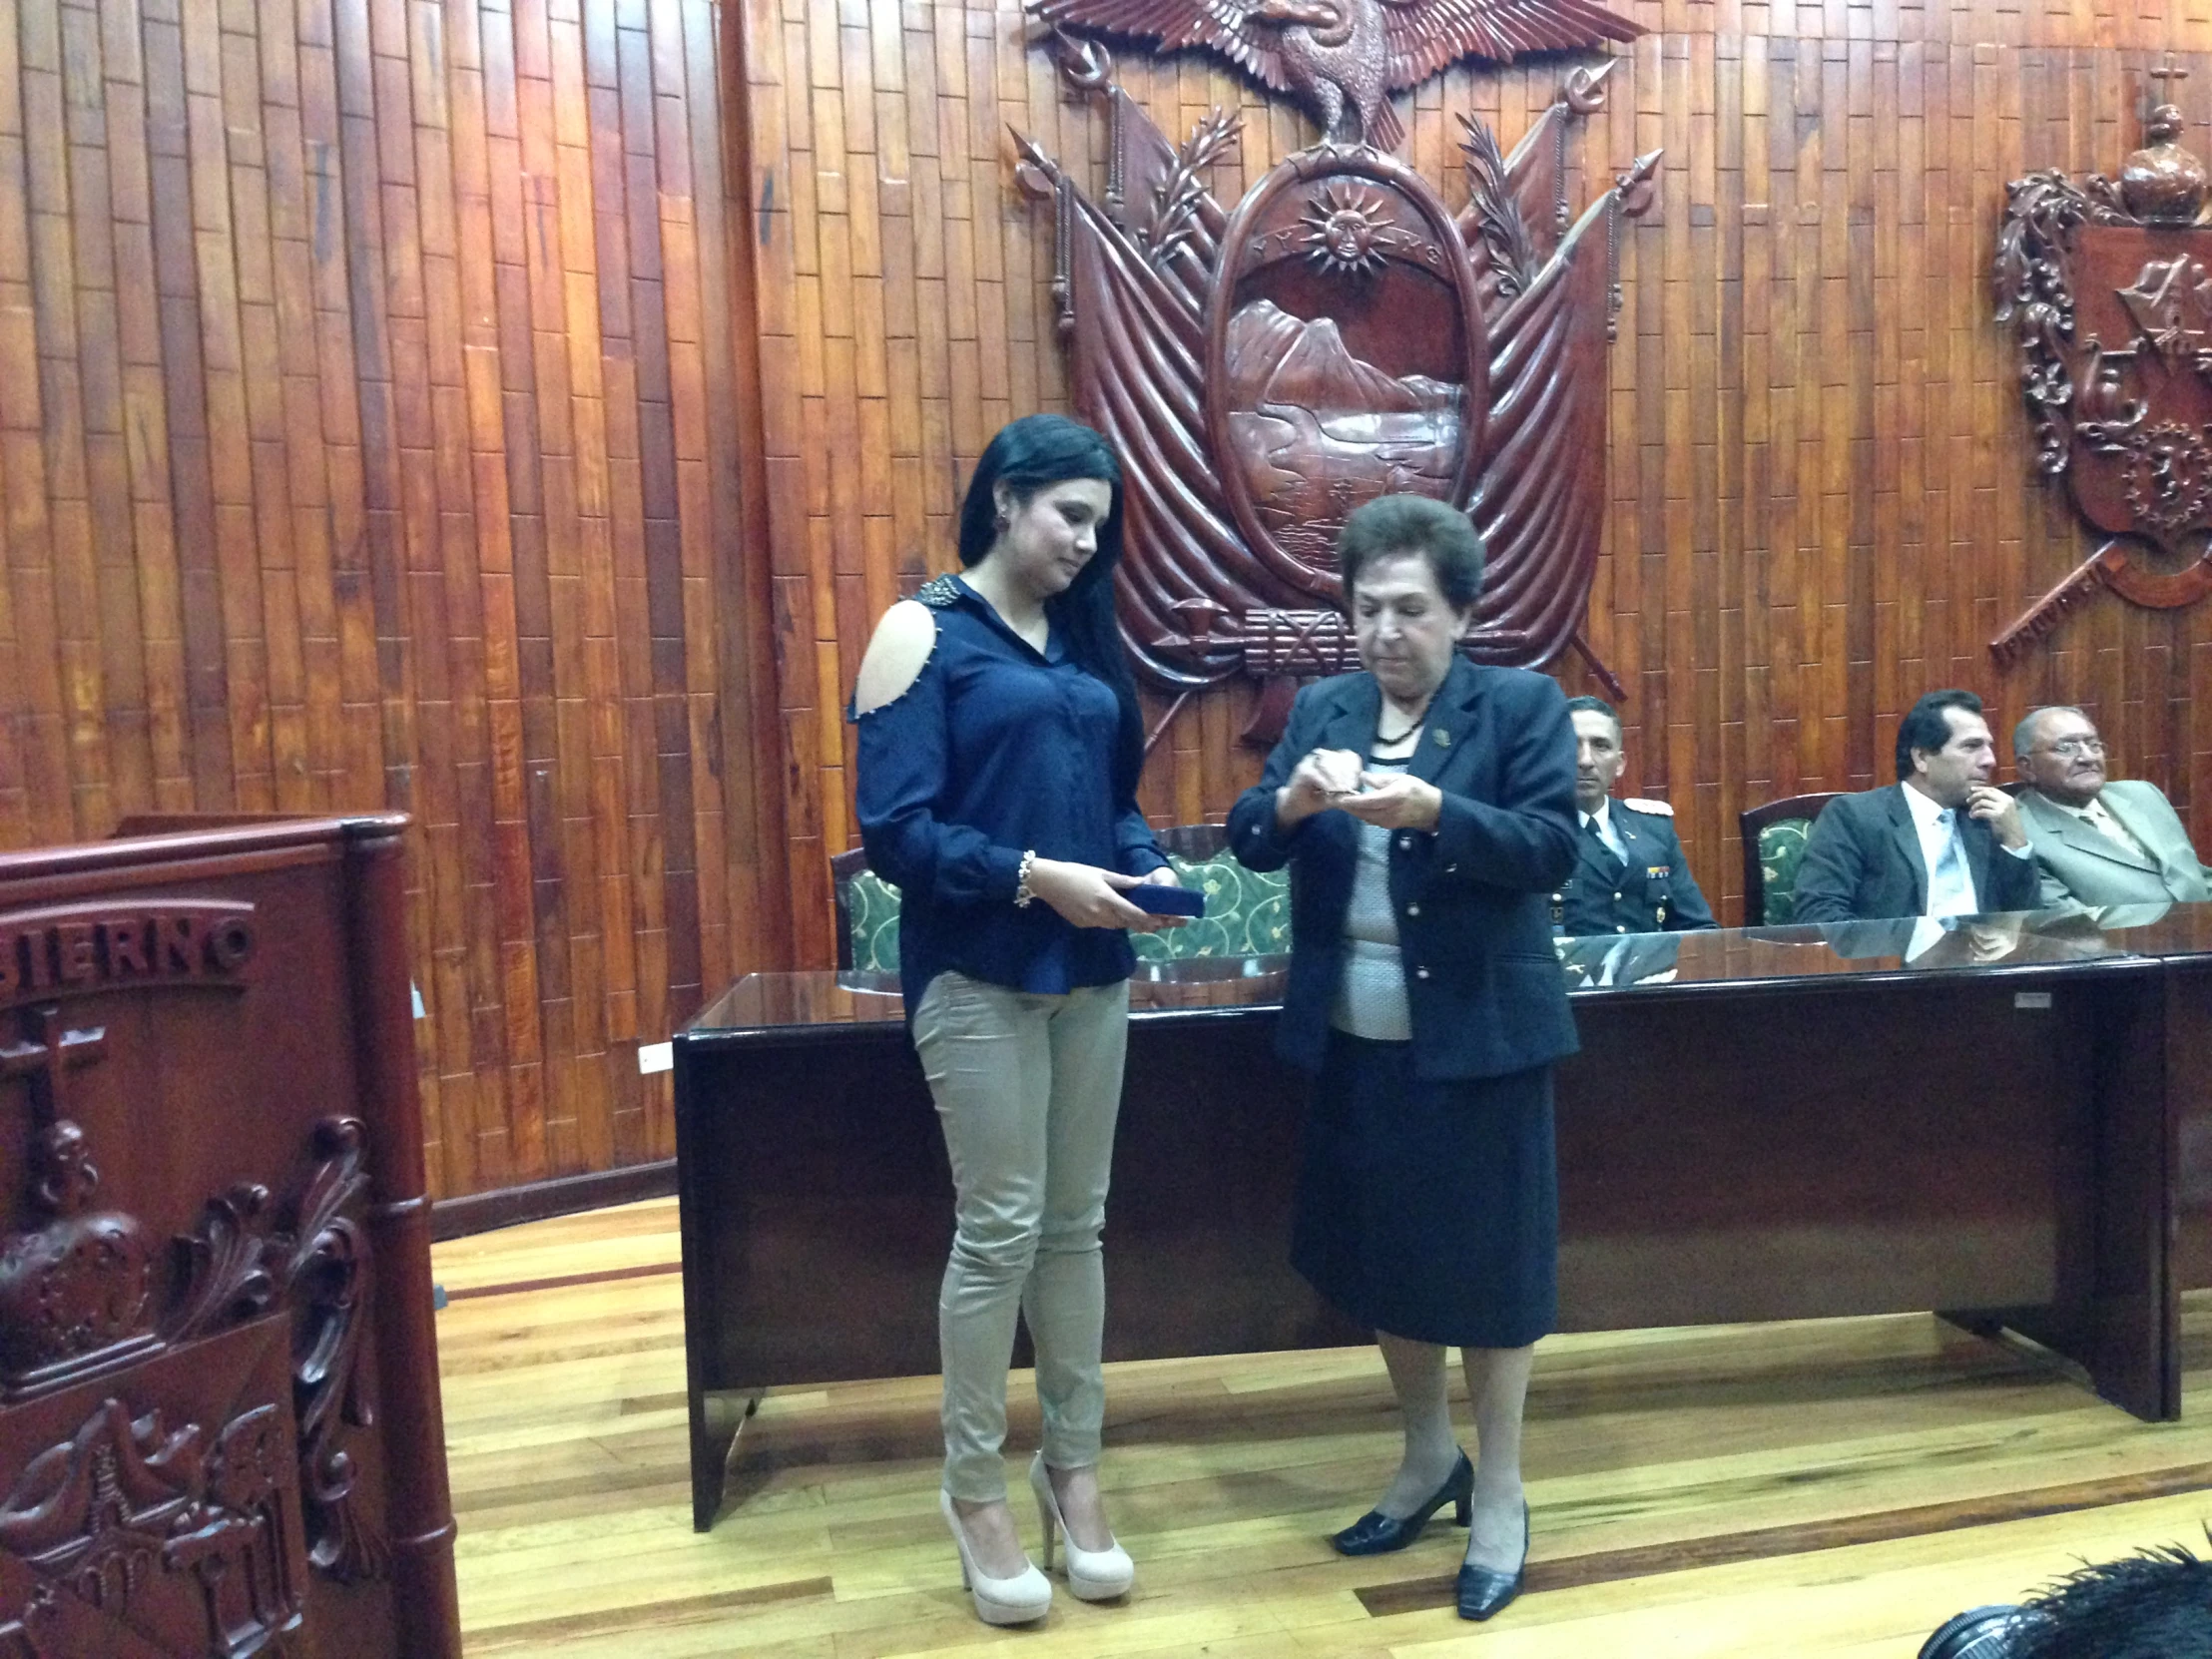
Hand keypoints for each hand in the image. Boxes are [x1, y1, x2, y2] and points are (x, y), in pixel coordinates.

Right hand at [1026, 859, 1176, 931]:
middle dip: (1144, 924)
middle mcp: (1101, 914)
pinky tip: (1115, 914)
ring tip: (1143, 919)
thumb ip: (1123, 881)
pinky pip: (1102, 924)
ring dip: (1128, 923)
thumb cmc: (1075, 873)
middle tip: (1159, 923)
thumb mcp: (1101, 873)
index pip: (1135, 915)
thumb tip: (1142, 883)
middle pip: (1127, 923)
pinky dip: (1112, 921)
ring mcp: (1091, 922)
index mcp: (1107, 900)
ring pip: (1116, 926)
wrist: (1048, 882)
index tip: (1164, 921)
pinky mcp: (1082, 924)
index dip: (1151, 920)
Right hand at [1275, 748, 1364, 827]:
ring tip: (1341, 790)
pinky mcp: (1301, 770)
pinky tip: (1329, 791)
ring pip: (1327, 763)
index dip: (1354, 769)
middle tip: (1350, 788)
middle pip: (1338, 758)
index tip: (1356, 783)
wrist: (1294, 807)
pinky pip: (1315, 773)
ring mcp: (1310, 762)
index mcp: (1333, 760)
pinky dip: (1324, 782)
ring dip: (1336, 777)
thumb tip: (1356, 791)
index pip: (1349, 757)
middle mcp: (1321, 757)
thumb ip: (1345, 790)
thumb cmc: (1317, 800)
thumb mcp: (1336, 795)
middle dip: (1346, 774)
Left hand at [1340, 772, 1442, 830]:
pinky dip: (1361, 815)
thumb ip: (1379, 779)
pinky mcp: (1388, 826)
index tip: (1338, 797)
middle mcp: (1388, 812)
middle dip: (1347, 807)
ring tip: (1341, 803)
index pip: (1367, 801)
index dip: (1351, 801)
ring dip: (1352, 812)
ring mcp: (1388, 821)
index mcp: (1392, 797)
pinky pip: (1370, 821)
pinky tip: (1355, 808)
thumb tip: (1362, 776)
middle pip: (1362, 812)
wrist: (1431, 809)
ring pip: (1365, 818)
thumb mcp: (1400, 778)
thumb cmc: (1416, 789)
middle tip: (1334, 799)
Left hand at [1965, 784, 2026, 849]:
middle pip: (1986, 793)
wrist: (2014, 835)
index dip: (1981, 788)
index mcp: (2008, 798)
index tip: (1971, 790)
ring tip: (1971, 812)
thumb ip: (1996, 802)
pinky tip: (1973, 816)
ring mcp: (2002, 808)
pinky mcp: (1998, 815)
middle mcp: (2006, 801)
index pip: (1992, 789)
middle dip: (1975, 795)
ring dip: (1974, 807)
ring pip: (1983, 802)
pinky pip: (1982, 811)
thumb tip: (1980, 796)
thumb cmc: (2008, 823)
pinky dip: (1975, 813)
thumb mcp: (2004, 809)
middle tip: (1968, 801)